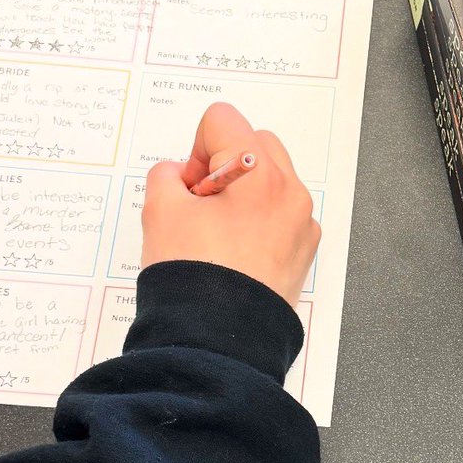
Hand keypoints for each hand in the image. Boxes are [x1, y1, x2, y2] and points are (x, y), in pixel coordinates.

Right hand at [142, 102, 320, 305]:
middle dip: (223, 165)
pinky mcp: (303, 250)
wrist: (216, 340)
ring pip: (270, 180)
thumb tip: (179, 175)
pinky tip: (234, 252)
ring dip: (242, 191)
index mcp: (258, 171)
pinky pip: (281, 214)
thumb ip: (165, 176)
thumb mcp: (159, 212)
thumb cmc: (192, 274)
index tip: (189, 189)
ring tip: (216, 233)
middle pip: (254, 143)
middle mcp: (289, 191)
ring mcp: (301, 222)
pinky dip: (259, 221)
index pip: (222, 121)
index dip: (196, 150)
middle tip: (199, 207)